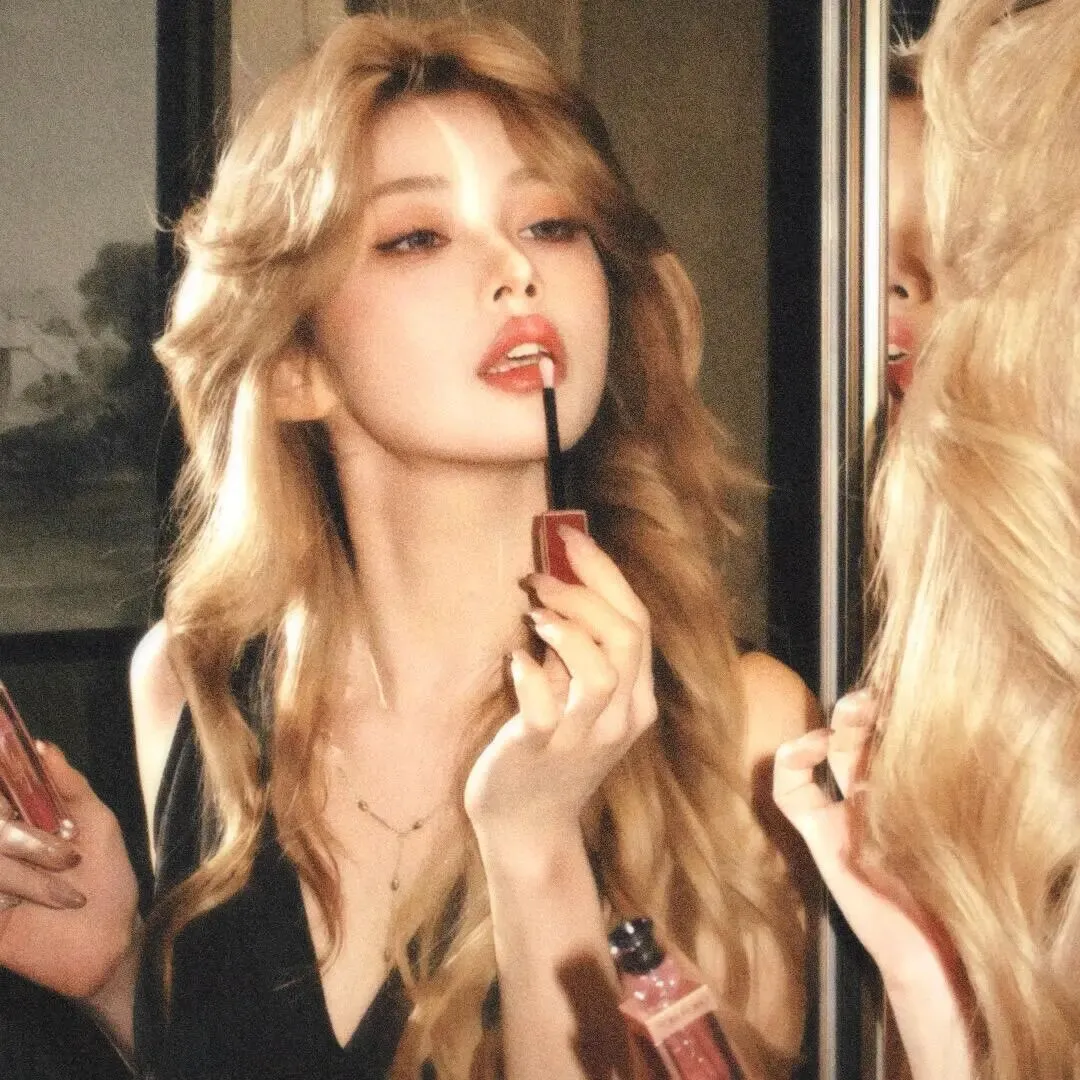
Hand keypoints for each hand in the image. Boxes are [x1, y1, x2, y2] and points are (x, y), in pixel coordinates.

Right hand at [0, 743, 139, 999]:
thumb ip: (69, 786)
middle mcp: (1, 849)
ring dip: (30, 874)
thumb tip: (43, 746)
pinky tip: (29, 909)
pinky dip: (14, 893)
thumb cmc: (109, 880)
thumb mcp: (97, 824)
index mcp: (20, 824)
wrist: (112, 943)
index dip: (3, 772)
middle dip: (28, 842)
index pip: (1, 792)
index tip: (4, 754)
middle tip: (70, 856)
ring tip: (70, 895)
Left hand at [464, 526, 656, 859]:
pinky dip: (530, 673)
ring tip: (533, 615)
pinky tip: (515, 660)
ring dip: (567, 628)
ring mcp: (583, 739)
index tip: (571, 538)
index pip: (638, 622)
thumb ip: (578, 653)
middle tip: (540, 576)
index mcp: (636, 700)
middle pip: (627, 636)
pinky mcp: (541, 752)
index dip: (605, 573)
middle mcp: (620, 718)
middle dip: (584, 592)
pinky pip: (545, 706)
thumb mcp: (576, 701)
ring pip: (602, 669)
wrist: (527, 829)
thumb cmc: (548, 754)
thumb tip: (560, 585)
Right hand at [773, 694, 976, 1076]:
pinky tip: (812, 746)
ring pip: (829, 750)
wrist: (934, 950)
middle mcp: (875, 796)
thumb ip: (949, 777)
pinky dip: (792, 760)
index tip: (906, 689)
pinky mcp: (819, 834)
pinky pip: (791, 791)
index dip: (892, 708)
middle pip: (860, 733)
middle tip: (875, 696)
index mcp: (911, 791)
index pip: (893, 735)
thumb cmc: (960, 889)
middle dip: (864, 708)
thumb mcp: (960, 817)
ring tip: (854, 710)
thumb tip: (970, 722)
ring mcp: (844, 814)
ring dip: (837, 723)